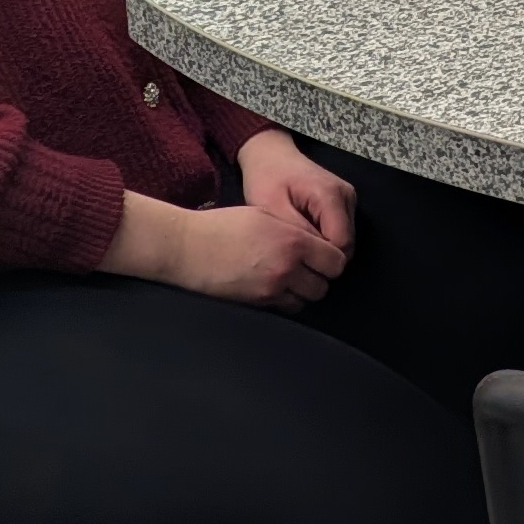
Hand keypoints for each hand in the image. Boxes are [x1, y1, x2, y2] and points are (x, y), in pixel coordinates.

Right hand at [110, 192, 346, 308]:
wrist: (188, 248)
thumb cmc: (223, 226)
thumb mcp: (266, 215)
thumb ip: (296, 231)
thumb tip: (317, 243)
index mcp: (293, 242)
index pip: (336, 261)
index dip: (333, 259)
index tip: (325, 255)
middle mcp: (287, 269)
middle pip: (324, 286)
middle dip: (320, 277)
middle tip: (310, 267)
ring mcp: (271, 290)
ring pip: (306, 301)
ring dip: (304, 291)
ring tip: (292, 277)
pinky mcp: (257, 304)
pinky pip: (285, 308)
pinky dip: (286, 300)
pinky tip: (276, 286)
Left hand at [236, 130, 355, 259]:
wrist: (270, 154)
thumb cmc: (267, 179)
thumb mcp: (272, 208)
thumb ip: (297, 233)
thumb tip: (314, 258)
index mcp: (331, 196)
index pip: (341, 243)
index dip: (321, 259)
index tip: (297, 263)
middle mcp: (346, 197)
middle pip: (347, 243)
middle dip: (323, 255)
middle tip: (294, 256)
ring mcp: (348, 198)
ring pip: (345, 239)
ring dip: (323, 247)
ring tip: (297, 243)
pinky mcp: (344, 201)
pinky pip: (340, 230)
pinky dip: (324, 237)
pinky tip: (304, 233)